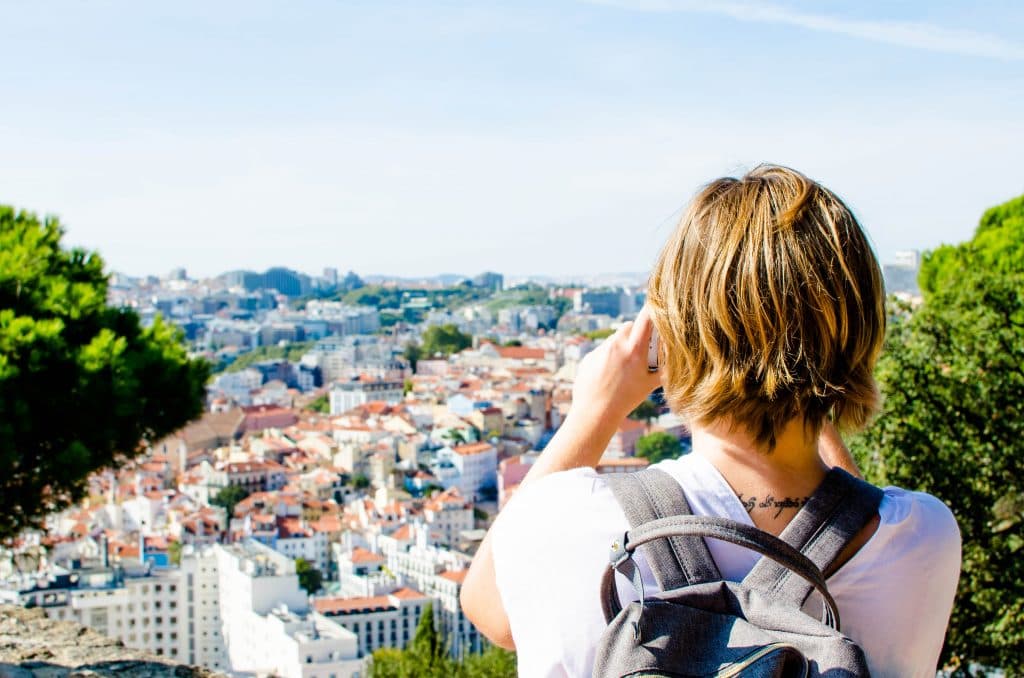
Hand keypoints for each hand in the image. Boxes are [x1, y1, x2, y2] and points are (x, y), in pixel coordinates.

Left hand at [569, 305, 662, 424]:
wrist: (594, 413)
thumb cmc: (626, 400)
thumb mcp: (650, 385)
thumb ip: (665, 369)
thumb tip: (679, 361)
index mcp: (633, 349)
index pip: (646, 318)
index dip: (654, 308)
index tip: (658, 304)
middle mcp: (615, 345)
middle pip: (629, 326)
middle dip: (637, 332)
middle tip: (641, 348)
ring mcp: (600, 350)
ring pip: (614, 339)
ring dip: (621, 345)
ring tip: (624, 367)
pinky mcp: (588, 357)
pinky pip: (601, 351)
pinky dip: (607, 358)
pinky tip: (608, 376)